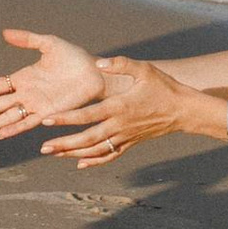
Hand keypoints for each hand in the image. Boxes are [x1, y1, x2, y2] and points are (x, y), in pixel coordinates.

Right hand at [0, 27, 107, 140]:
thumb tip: (4, 33)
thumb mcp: (49, 44)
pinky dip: (14, 128)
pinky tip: (1, 134)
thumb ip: (27, 39)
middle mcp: (26, 94)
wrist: (96, 73)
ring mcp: (36, 105)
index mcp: (23, 77)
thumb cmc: (75, 58)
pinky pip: (27, 123)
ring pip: (7, 117)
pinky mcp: (49, 113)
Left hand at [43, 54, 183, 168]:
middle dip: (64, 143)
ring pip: (95, 150)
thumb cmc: (164, 87)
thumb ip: (121, 64)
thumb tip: (99, 64)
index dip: (67, 118)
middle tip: (43, 147)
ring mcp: (125, 137)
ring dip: (73, 153)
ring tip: (53, 154)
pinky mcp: (131, 143)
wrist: (184, 110)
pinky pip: (110, 156)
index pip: (88, 115)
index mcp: (120, 107)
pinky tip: (80, 164)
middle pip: (87, 138)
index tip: (48, 119)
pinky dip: (94, 161)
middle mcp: (120, 125)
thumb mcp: (144, 69)